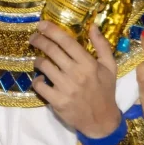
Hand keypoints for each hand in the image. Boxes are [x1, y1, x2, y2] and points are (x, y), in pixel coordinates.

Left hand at [31, 22, 122, 137]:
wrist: (102, 120)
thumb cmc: (105, 91)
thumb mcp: (109, 67)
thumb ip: (102, 45)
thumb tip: (92, 25)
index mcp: (89, 64)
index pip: (67, 42)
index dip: (52, 31)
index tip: (41, 24)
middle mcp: (77, 73)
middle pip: (51, 50)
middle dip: (39, 41)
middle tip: (34, 38)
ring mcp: (66, 87)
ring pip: (43, 66)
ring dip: (37, 61)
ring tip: (39, 60)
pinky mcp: (57, 100)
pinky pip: (39, 85)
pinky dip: (37, 80)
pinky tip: (41, 79)